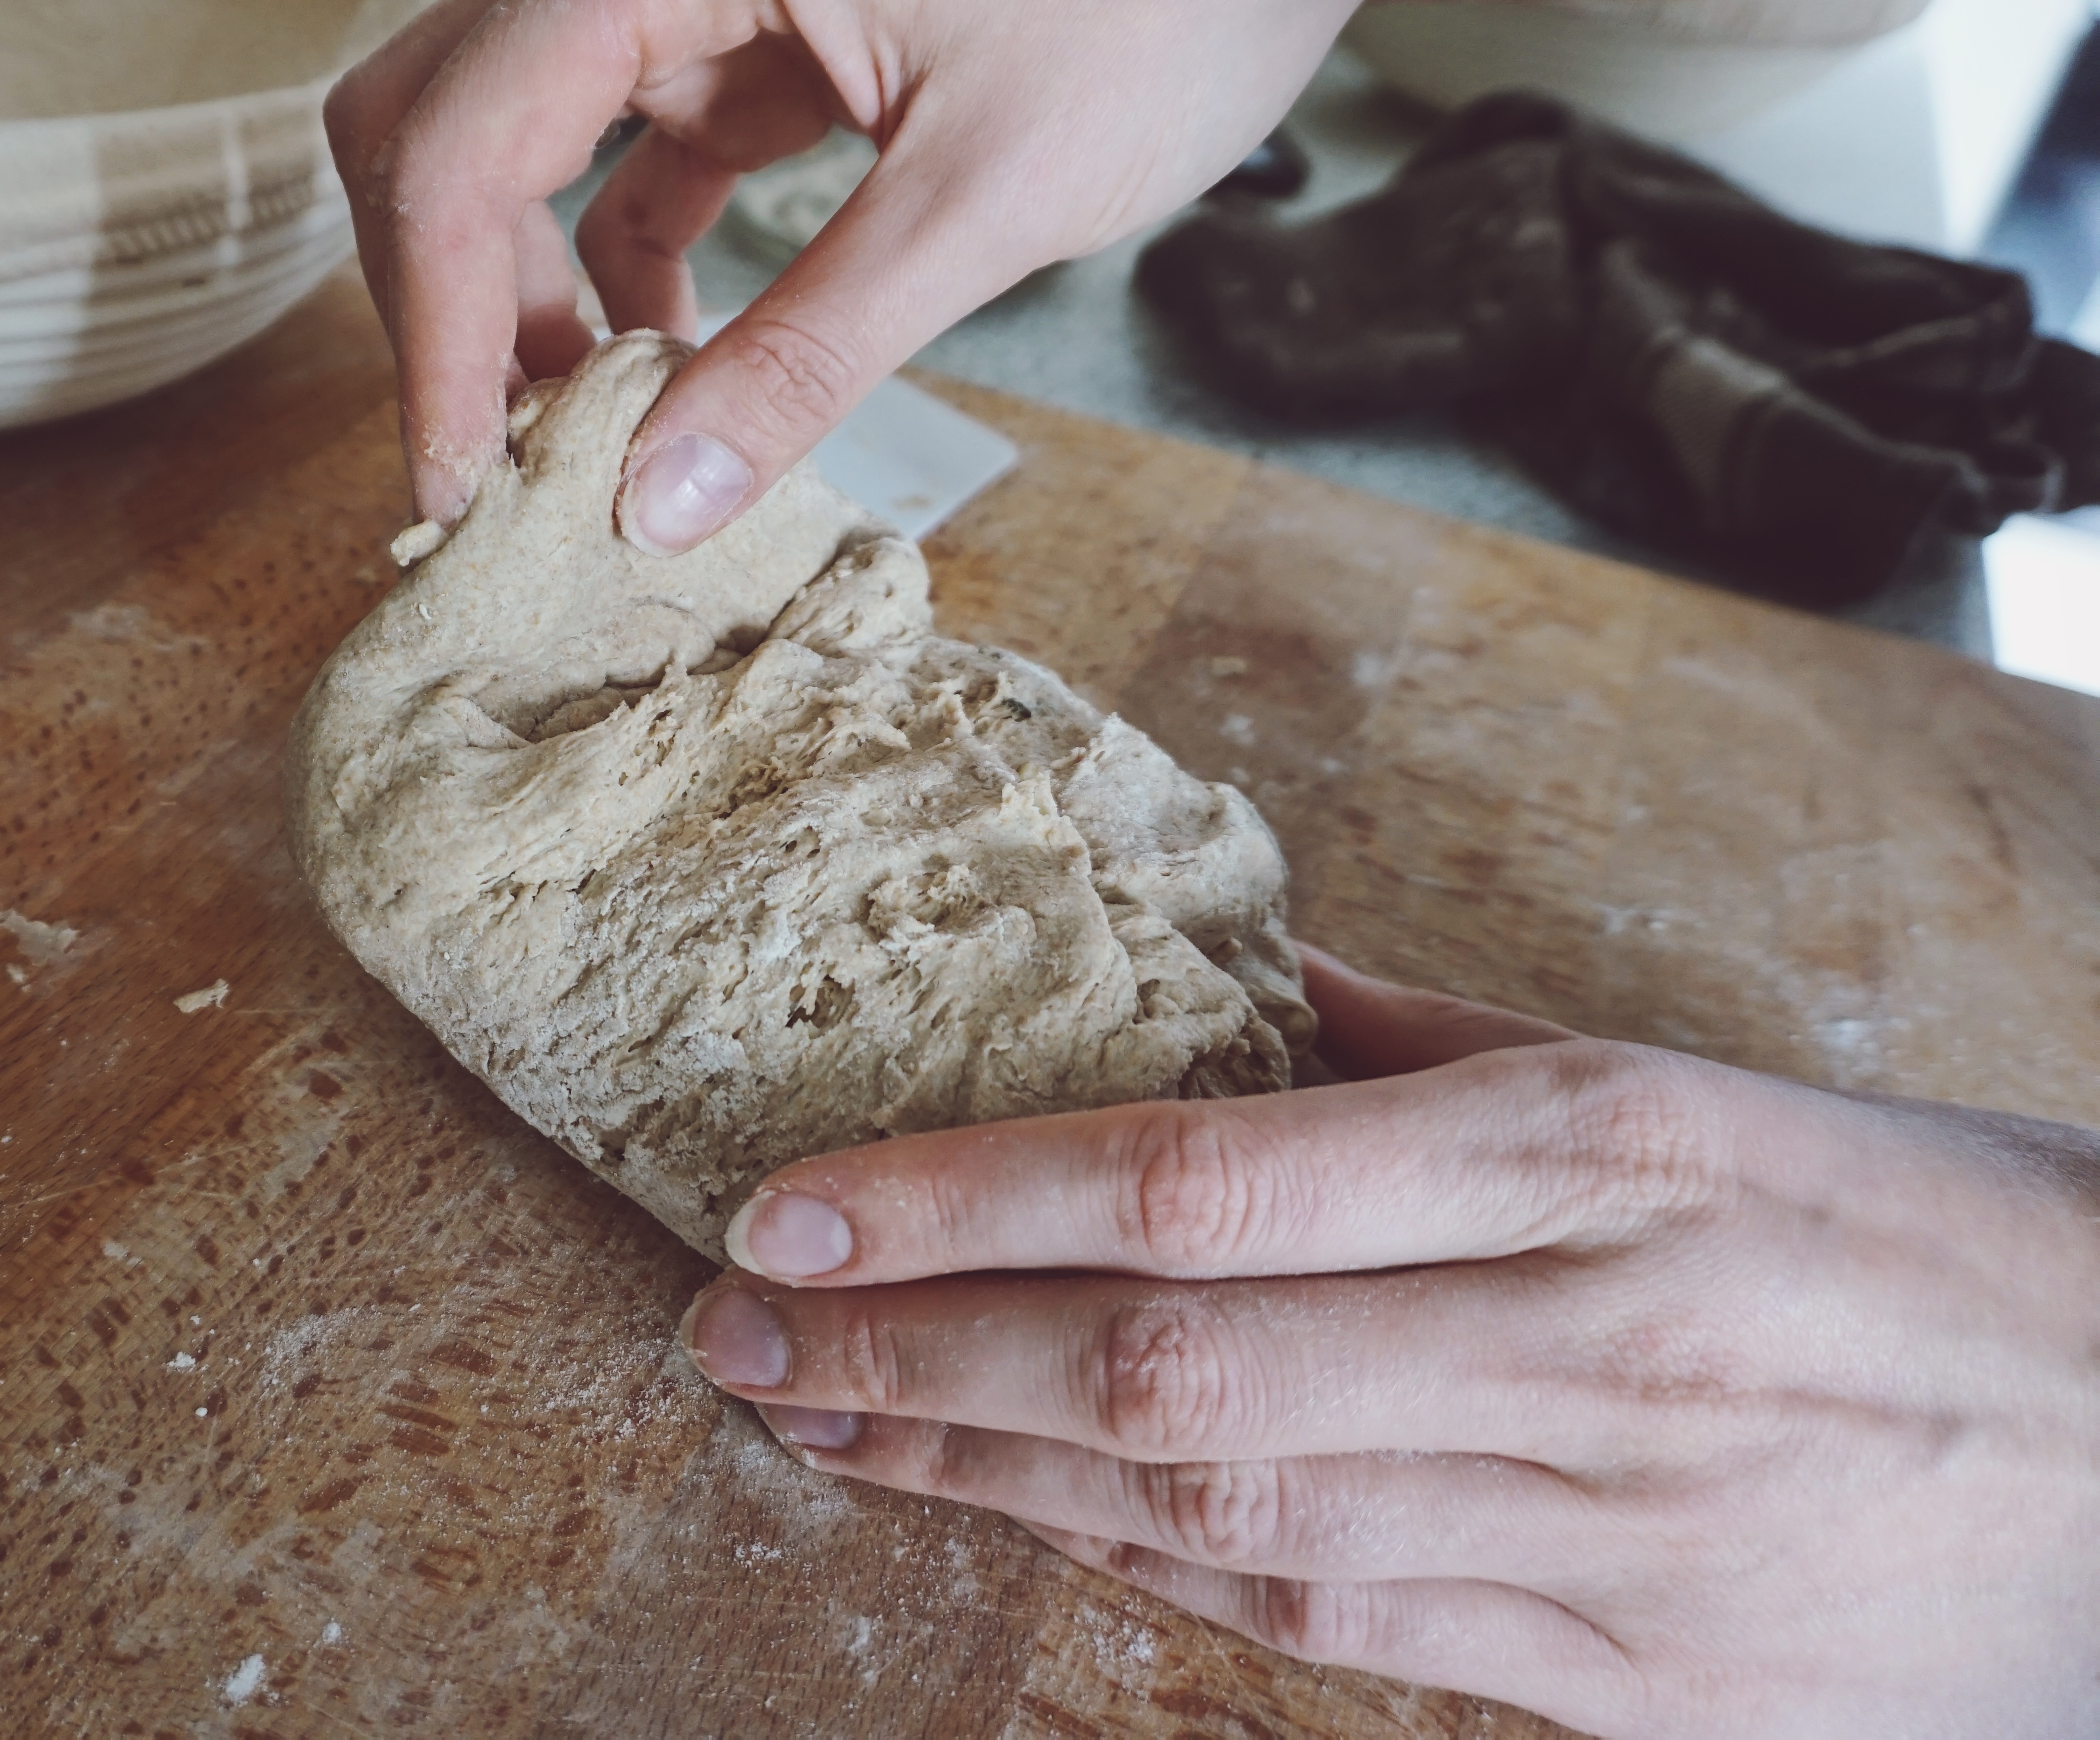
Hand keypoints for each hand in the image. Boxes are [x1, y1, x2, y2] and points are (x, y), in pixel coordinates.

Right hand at [324, 0, 1490, 542]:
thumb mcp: (989, 197)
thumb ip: (810, 354)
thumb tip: (654, 507)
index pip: (461, 141)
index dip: (436, 334)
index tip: (455, 488)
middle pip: (440, 119)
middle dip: (446, 304)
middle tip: (497, 470)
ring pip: (515, 138)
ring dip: (523, 293)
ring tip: (589, 443)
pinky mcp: (754, 18)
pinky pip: (626, 152)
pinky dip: (616, 266)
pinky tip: (667, 373)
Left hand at [678, 946, 2099, 1735]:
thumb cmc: (1931, 1229)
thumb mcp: (1703, 1078)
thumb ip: (1439, 1044)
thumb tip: (1231, 991)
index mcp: (1595, 1155)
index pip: (1197, 1186)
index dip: (964, 1202)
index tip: (791, 1197)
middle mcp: (1578, 1350)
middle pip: (1162, 1372)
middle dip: (908, 1355)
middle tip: (731, 1324)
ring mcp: (1601, 1542)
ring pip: (1210, 1515)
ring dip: (978, 1474)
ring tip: (810, 1419)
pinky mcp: (1628, 1689)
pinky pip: (1327, 1623)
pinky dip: (1143, 1568)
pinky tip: (1014, 1520)